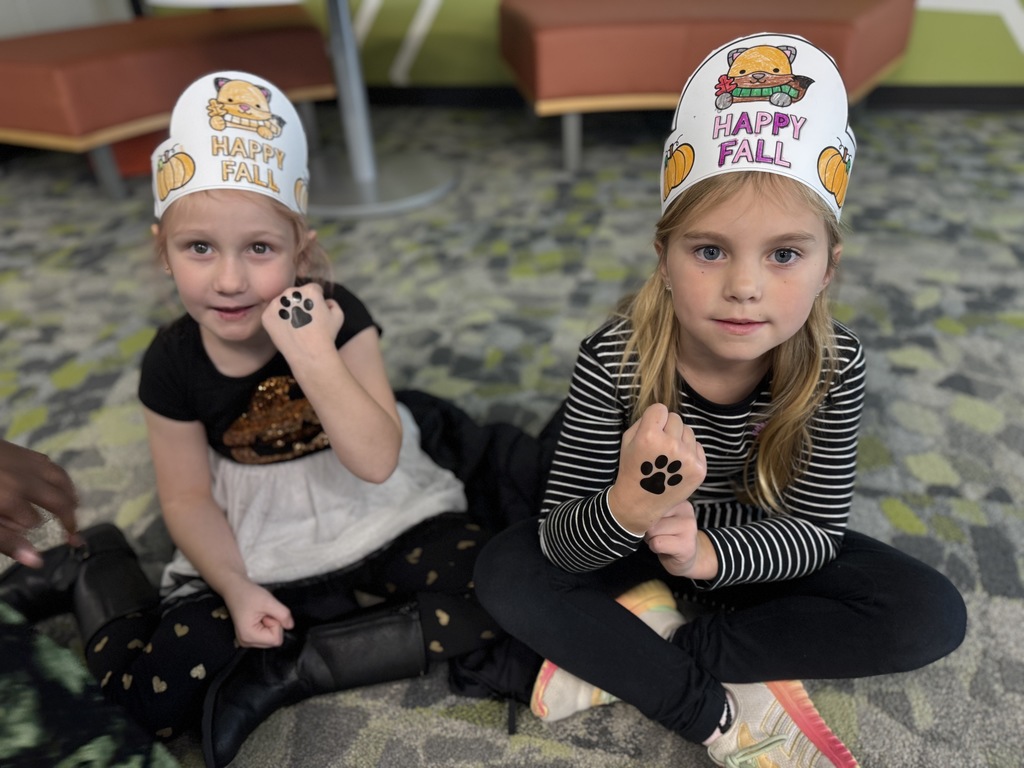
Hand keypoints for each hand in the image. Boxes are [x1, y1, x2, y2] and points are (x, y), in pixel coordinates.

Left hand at [0, 440, 79, 565]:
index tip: (27, 541)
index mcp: (13, 498)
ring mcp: (23, 462)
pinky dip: (58, 476)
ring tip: (75, 506)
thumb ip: (7, 541)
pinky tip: (54, 481)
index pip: (35, 522)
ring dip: (70, 494)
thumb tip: (37, 561)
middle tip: (73, 532)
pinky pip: (48, 463)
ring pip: (60, 478)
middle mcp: (26, 478)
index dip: (31, 532)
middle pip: (59, 499)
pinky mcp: (18, 450)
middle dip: (68, 517)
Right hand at [222, 578, 294, 648]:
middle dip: (273, 625)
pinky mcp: (248, 636)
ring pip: (270, 638)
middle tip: (263, 613)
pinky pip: (265, 635)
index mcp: (249, 637)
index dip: (276, 624)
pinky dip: (266, 625)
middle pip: (273, 640)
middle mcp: (246, 642)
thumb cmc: (248, 593)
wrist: (234, 588)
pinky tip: (258, 616)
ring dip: (270, 624)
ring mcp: (246, 640)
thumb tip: (290, 626)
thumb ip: (283, 615)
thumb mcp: (269, 602)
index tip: (267, 613)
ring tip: (260, 613)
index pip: (276, 640)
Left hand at [262, 283, 343, 362]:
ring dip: (287, 309)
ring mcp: (276, 304)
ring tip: (294, 325)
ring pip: (282, 303)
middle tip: (304, 318)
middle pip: (296, 294)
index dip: (317, 300)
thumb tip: (324, 302)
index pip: (313, 289)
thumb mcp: (338, 316)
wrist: (310, 354)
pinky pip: (273, 313)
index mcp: (309, 290)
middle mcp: (291, 293)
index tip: (316, 312)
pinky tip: (286, 330)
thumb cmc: (326, 335)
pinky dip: (277, 319)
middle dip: (300, 303)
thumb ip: (332, 303)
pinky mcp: (266, 316)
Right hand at [608, 404, 705, 534]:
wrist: (640, 503)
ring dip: (679, 439)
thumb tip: (663, 412)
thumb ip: (644, 421)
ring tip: (667, 457)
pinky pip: (697, 446)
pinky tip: (676, 465)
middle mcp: (670, 445)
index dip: (654, 419)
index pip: (660, 409)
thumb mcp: (627, 441)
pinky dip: (688, 452)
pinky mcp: (699, 469)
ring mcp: (687, 458)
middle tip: (659, 447)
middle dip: (667, 428)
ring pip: (688, 431)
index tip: (650, 431)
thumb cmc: (632, 469)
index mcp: (649, 436)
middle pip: (676, 419)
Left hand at [645, 501, 715, 578]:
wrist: (685, 555)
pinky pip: (657, 543)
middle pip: (650, 516)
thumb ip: (651, 508)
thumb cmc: (667, 534)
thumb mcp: (660, 515)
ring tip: (661, 540)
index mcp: (678, 499)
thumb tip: (634, 511)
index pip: (650, 501)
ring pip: (652, 530)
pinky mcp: (686, 545)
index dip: (644, 514)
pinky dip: (654, 547)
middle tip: (657, 533)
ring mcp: (689, 528)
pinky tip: (664, 548)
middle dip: (647, 528)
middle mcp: (686, 510)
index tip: (650, 521)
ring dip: (650, 538)